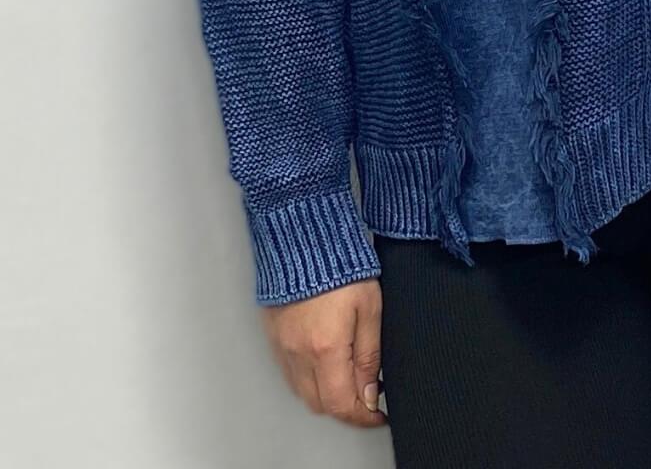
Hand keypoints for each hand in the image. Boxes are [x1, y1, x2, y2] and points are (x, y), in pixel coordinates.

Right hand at [260, 278, 387, 428]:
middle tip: (366, 395)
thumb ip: (370, 354)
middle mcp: (298, 352)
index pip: (341, 404)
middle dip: (345, 406)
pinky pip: (289, 371)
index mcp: (325, 347)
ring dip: (326, 393)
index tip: (377, 414)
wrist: (304, 234)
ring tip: (348, 376)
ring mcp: (282, 344)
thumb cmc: (340, 263)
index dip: (362, 415)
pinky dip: (308, 376)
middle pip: (320, 404)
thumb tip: (370, 391)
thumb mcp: (369, 307)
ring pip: (302, 391)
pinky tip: (325, 360)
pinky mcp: (274, 334)